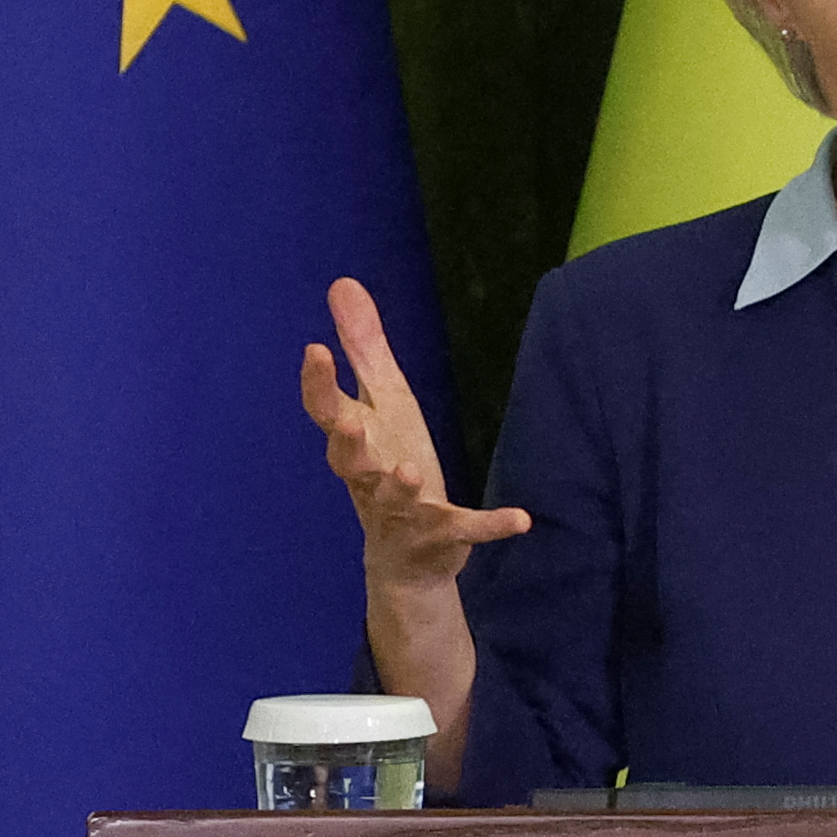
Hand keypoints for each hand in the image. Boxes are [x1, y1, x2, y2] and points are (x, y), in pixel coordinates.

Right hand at [299, 275, 529, 590]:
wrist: (406, 556)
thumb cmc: (387, 463)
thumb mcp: (382, 401)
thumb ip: (364, 346)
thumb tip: (341, 281)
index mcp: (357, 442)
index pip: (327, 412)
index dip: (318, 383)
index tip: (314, 348)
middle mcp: (370, 478)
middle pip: (350, 463)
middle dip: (347, 445)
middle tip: (347, 426)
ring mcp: (403, 512)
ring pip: (394, 501)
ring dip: (399, 489)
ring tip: (408, 472)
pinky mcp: (442, 534)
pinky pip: (466, 529)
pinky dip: (491, 525)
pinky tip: (521, 519)